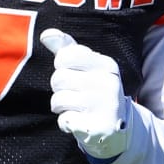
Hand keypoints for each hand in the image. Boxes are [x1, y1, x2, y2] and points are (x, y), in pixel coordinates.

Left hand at [39, 28, 130, 160]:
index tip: (73, 72)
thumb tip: (46, 34)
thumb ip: (67, 48)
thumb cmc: (95, 91)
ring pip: (57, 100)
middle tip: (75, 94)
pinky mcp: (97, 128)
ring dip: (61, 107)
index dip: (62, 65)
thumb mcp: (87, 67)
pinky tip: (79, 121)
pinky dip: (66, 123)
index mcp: (106, 65)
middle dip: (60, 88)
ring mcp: (104, 107)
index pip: (65, 55)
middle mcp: (108, 83)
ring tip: (76, 108)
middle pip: (58, 78)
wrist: (117, 128)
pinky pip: (63, 120)